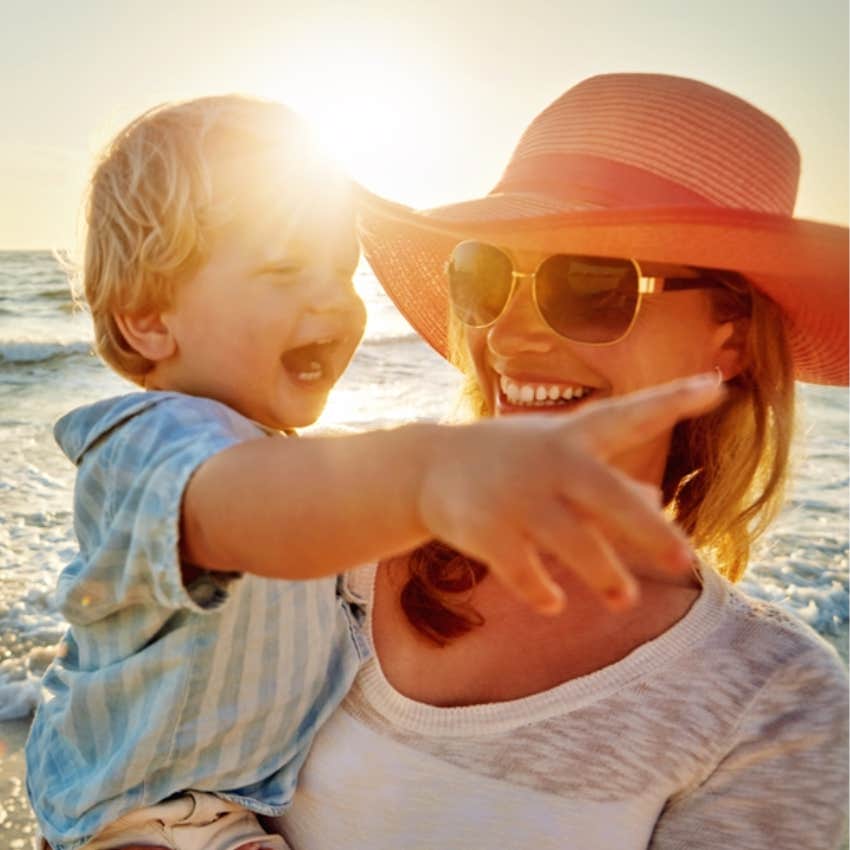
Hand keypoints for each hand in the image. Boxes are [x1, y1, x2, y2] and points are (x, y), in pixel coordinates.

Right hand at [417, 373, 723, 614]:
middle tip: (685, 560)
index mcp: (571, 438)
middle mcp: (548, 462)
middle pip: (606, 494)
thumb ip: (605, 476)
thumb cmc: (506, 458)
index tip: (717, 384)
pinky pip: (522, 567)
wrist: (426, 467)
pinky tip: (555, 603)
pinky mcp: (485, 528)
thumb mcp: (554, 455)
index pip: (628, 415)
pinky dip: (540, 588)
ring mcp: (515, 495)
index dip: (672, 401)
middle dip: (647, 528)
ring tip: (625, 598)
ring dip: (602, 572)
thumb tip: (655, 496)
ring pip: (570, 539)